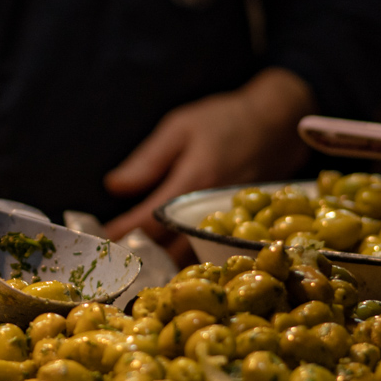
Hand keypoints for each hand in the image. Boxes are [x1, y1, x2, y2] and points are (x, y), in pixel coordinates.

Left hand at [102, 68, 315, 242]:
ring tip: (136, 259)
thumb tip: (114, 187)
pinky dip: (187, 255)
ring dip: (162, 261)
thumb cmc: (225, 119)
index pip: (149, 220)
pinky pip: (209, 250)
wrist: (280, 122)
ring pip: (191, 255)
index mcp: (192, 182)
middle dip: (139, 254)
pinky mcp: (242, 226)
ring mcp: (229, 221)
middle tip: (112, 257)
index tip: (100, 239)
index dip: (122, 232)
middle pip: (169, 247)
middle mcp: (211, 208)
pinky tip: (170, 254)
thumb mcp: (179, 127)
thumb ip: (147, 161)